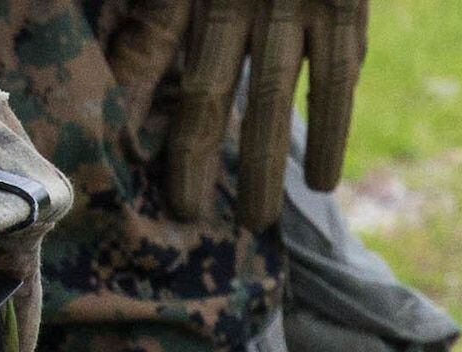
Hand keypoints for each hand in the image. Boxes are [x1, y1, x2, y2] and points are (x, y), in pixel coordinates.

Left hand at [113, 0, 366, 226]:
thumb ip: (160, 7)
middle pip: (207, 85)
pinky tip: (323, 181)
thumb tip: (124, 61)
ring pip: (272, 95)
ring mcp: (296, 2)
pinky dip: (331, 131)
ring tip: (260, 221)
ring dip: (263, 162)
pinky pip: (337, 80)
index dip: (134, 91)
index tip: (117, 146)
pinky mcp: (344, 7)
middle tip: (186, 212)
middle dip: (194, 154)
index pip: (154, 38)